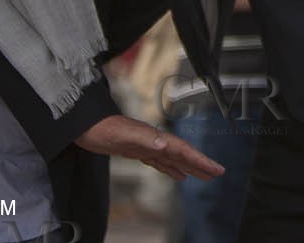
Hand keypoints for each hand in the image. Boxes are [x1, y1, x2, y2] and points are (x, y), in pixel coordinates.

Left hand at [74, 114, 223, 181]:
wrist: (86, 125)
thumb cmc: (103, 129)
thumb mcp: (124, 135)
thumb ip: (145, 138)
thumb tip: (164, 144)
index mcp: (155, 138)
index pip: (183, 150)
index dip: (200, 159)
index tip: (216, 169)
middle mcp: (154, 141)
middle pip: (182, 154)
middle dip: (200, 164)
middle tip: (217, 174)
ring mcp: (146, 146)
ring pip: (173, 159)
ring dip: (189, 167)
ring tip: (204, 177)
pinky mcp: (137, 151)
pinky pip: (160, 162)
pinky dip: (171, 169)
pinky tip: (178, 175)